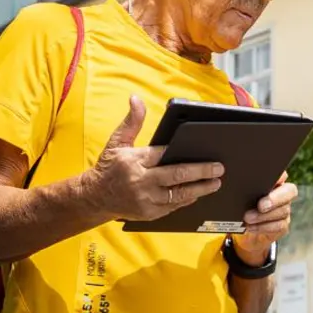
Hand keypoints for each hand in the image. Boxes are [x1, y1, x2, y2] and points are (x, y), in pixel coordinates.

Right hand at [80, 96, 223, 221]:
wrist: (94, 197)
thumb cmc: (109, 167)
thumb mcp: (117, 141)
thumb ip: (132, 121)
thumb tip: (136, 99)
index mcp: (133, 160)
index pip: (163, 154)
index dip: (182, 151)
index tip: (201, 148)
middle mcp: (140, 181)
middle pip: (176, 175)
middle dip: (201, 171)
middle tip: (219, 168)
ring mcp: (145, 199)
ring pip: (178, 194)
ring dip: (200, 189)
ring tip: (216, 182)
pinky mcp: (149, 213)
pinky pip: (173, 206)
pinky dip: (187, 199)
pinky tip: (199, 193)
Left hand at [229, 173, 297, 263]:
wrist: (243, 229)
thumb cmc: (241, 206)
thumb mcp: (239, 195)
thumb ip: (242, 187)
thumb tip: (234, 184)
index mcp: (274, 181)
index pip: (282, 174)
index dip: (279, 175)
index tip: (270, 179)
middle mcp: (283, 193)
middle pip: (289, 191)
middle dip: (275, 199)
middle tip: (261, 206)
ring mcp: (284, 209)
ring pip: (283, 210)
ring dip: (264, 216)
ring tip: (247, 218)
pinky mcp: (282, 225)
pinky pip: (279, 226)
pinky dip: (263, 227)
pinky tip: (251, 227)